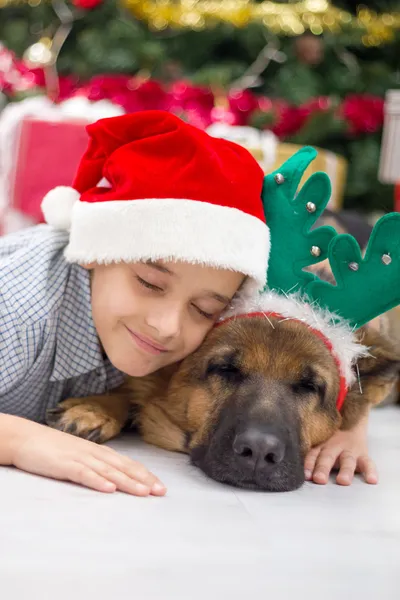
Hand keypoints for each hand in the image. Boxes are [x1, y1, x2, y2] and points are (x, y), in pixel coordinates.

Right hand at [11, 418, 165, 495]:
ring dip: (127, 482)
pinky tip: (109, 489)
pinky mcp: (65, 465)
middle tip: (160, 492)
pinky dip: (97, 481)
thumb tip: (115, 476)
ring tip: (143, 492)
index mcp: (99, 451)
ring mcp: (80, 458)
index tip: (160, 486)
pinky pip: (84, 474)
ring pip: (108, 471)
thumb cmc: (53, 448)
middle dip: (144, 480)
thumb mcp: (80, 455)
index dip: (145, 475)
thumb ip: (96, 464)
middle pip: (123, 467)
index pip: (127, 463)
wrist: (26, 438)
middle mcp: (94, 453)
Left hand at [304, 417, 377, 485]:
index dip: (308, 464)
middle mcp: (335, 446)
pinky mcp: (363, 454)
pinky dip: (371, 471)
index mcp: (321, 445)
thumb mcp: (320, 443)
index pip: (313, 454)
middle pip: (328, 457)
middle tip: (319, 479)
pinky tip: (372, 480)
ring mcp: (350, 450)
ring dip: (345, 470)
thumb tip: (298, 473)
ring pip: (347, 460)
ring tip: (343, 481)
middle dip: (323, 468)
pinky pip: (368, 462)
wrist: (351, 423)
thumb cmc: (330, 441)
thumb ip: (311, 455)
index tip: (306, 476)